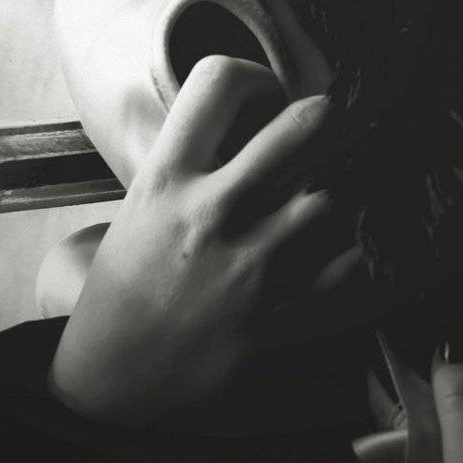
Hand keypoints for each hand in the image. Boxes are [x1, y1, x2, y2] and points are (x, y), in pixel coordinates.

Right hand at [47, 55, 359, 427]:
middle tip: (328, 119)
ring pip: (329, 201)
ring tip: (328, 200)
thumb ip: (190, 170)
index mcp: (166, 181)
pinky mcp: (281, 320)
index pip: (216, 84)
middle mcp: (210, 215)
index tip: (267, 94)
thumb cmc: (126, 291)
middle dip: (321, 117)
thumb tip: (256, 133)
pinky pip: (348, 268)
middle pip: (295, 131)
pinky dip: (351, 258)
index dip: (252, 76)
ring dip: (333, 197)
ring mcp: (250, 269)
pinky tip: (338, 255)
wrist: (111, 385)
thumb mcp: (140, 212)